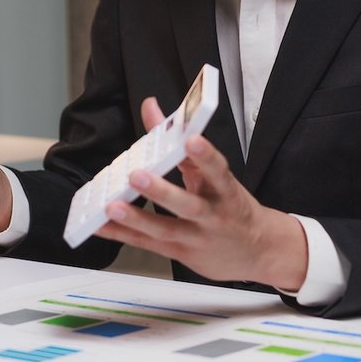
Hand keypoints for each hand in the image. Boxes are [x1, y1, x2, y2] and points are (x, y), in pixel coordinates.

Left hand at [92, 97, 308, 289]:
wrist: (259, 250)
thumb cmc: (232, 205)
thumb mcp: (214, 174)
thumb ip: (178, 142)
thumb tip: (151, 108)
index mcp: (225, 190)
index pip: (218, 170)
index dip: (206, 156)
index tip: (192, 141)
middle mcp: (213, 215)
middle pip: (188, 205)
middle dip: (162, 192)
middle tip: (137, 175)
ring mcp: (197, 238)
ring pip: (166, 230)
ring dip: (137, 218)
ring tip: (112, 206)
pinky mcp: (180, 253)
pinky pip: (148, 244)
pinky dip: (123, 235)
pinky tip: (101, 226)